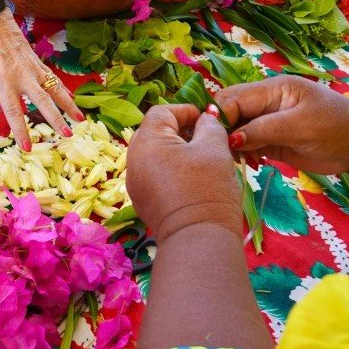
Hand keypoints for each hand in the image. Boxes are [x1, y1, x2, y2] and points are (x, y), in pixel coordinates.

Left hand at [0, 11, 82, 147]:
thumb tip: (5, 106)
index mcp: (3, 80)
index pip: (14, 111)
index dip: (21, 130)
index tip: (27, 148)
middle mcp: (21, 74)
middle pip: (43, 100)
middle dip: (56, 119)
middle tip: (67, 135)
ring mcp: (32, 66)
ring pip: (55, 88)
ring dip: (69, 105)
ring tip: (81, 120)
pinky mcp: (37, 60)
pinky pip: (53, 78)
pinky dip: (64, 91)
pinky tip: (73, 101)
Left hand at [126, 105, 241, 240]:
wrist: (198, 238)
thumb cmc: (208, 188)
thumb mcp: (215, 148)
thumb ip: (209, 125)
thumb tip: (205, 118)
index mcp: (147, 141)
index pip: (161, 112)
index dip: (185, 111)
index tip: (206, 120)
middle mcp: (133, 159)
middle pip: (154, 132)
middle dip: (180, 130)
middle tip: (205, 138)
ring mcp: (134, 181)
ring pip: (154, 154)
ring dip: (175, 150)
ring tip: (201, 159)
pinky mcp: (141, 199)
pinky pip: (153, 173)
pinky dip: (169, 169)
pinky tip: (190, 179)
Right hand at [214, 76, 348, 175]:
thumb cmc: (336, 128)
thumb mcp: (300, 126)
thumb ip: (263, 130)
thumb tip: (231, 139)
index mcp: (272, 89)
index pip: (233, 98)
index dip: (219, 115)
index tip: (213, 138)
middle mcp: (265, 103)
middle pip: (230, 112)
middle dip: (222, 131)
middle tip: (223, 153)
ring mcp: (267, 123)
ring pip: (235, 131)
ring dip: (231, 146)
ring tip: (239, 161)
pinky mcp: (270, 141)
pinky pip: (246, 145)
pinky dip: (242, 155)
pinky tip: (249, 164)